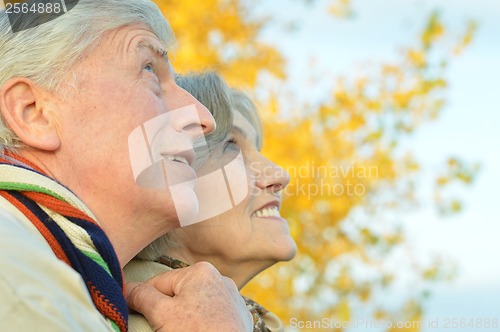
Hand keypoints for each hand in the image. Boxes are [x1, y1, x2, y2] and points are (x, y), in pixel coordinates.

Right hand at [126, 261, 252, 330]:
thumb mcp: (161, 313)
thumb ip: (141, 296)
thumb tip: (126, 287)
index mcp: (200, 271)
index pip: (158, 282)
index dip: (144, 300)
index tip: (139, 316)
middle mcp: (219, 279)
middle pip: (178, 294)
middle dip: (167, 310)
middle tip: (164, 328)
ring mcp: (232, 299)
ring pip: (195, 305)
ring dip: (185, 317)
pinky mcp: (239, 317)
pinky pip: (212, 316)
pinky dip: (203, 324)